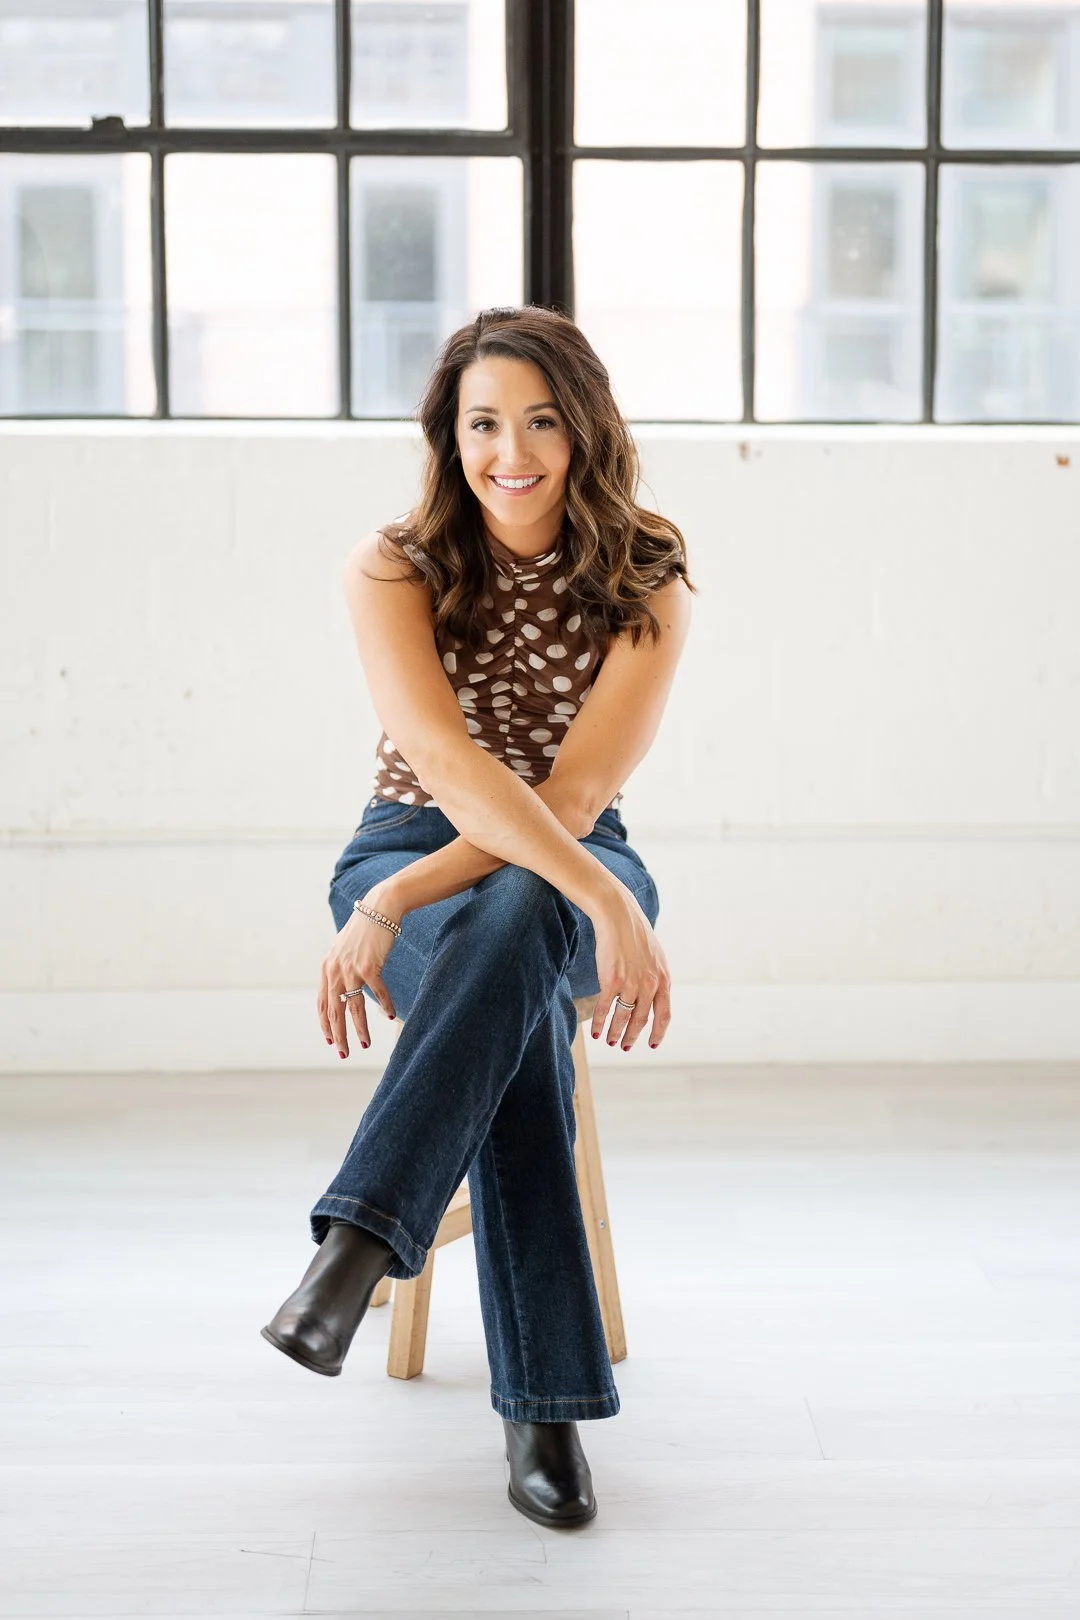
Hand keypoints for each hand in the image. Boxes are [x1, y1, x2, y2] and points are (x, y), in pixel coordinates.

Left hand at [317, 881, 400, 1056]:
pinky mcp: (369, 966)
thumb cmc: (365, 930)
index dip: (325, 1024)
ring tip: (364, 1045)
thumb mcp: (344, 949)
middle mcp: (335, 970)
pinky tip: (390, 1015)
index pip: (322, 1003)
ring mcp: (351, 968)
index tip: (330, 1041)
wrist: (379, 909)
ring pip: (354, 1008)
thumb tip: (342, 990)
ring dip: (359, 1029)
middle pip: (334, 1011)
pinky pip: (378, 993)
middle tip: (343, 1053)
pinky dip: (385, 1005)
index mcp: (327, 968)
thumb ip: (340, 969)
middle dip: (338, 1035)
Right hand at [589, 884, 670, 1051]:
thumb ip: (655, 977)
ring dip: (615, 1033)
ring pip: (623, 1018)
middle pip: (641, 1020)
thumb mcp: (654, 956)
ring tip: (610, 1041)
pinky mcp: (612, 980)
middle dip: (632, 1037)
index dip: (658, 1033)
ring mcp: (631, 983)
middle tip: (625, 1047)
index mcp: (663, 979)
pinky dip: (599, 1022)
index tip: (652, 1044)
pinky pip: (605, 1008)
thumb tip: (651, 995)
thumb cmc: (634, 933)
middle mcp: (650, 984)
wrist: (618, 915)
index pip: (664, 1015)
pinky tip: (595, 1031)